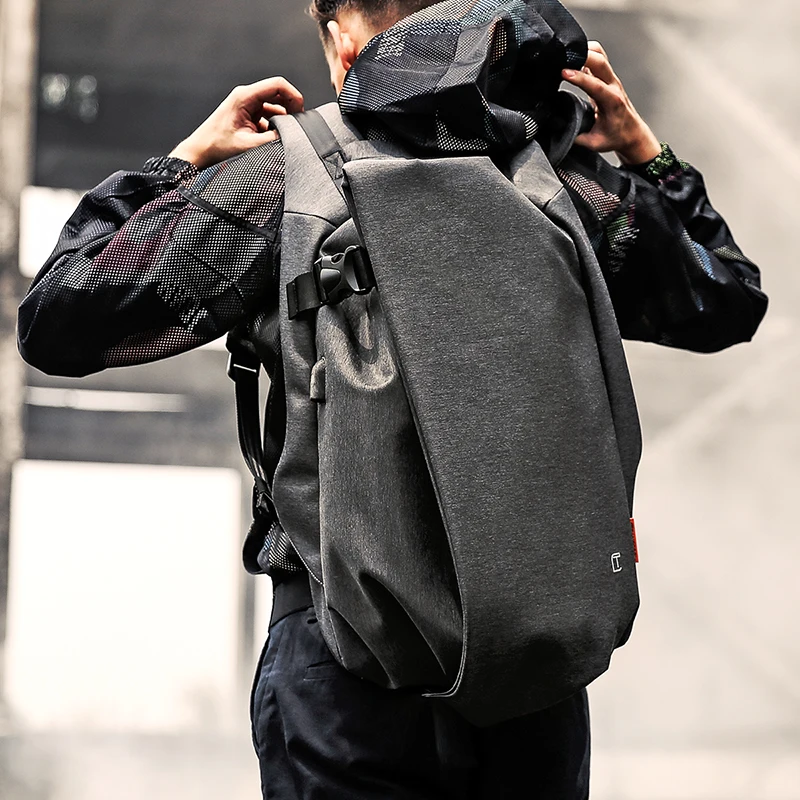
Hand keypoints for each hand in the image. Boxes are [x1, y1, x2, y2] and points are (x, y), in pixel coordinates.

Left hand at [170, 77, 304, 168]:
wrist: (200, 152)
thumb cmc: (217, 146)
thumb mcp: (249, 145)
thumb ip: (273, 139)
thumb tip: (292, 135)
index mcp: (245, 96)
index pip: (278, 85)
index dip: (294, 96)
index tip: (301, 112)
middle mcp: (246, 96)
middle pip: (278, 94)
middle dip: (290, 109)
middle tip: (296, 127)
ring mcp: (247, 105)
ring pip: (274, 107)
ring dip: (282, 120)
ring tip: (282, 136)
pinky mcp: (247, 115)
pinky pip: (267, 116)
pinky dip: (273, 126)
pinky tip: (271, 139)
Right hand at [561, 42, 660, 165]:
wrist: (632, 133)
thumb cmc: (616, 137)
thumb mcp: (594, 143)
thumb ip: (576, 137)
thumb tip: (559, 129)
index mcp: (612, 102)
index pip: (596, 84)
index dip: (579, 77)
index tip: (563, 73)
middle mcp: (613, 86)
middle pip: (600, 60)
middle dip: (582, 54)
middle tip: (562, 58)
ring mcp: (611, 79)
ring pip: (600, 54)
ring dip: (584, 51)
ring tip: (566, 58)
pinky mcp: (606, 77)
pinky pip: (597, 57)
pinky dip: (585, 54)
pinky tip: (573, 61)